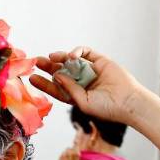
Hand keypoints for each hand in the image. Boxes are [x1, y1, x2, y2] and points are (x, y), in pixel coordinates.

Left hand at [30, 47, 146, 125]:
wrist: (127, 101)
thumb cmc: (106, 107)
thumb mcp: (82, 102)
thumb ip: (69, 89)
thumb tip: (56, 74)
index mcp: (76, 95)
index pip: (56, 87)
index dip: (44, 83)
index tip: (32, 78)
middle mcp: (81, 82)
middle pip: (61, 72)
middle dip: (48, 67)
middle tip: (37, 62)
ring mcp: (90, 70)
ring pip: (70, 61)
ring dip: (60, 58)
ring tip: (51, 57)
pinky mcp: (99, 61)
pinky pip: (85, 52)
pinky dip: (77, 51)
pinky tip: (72, 56)